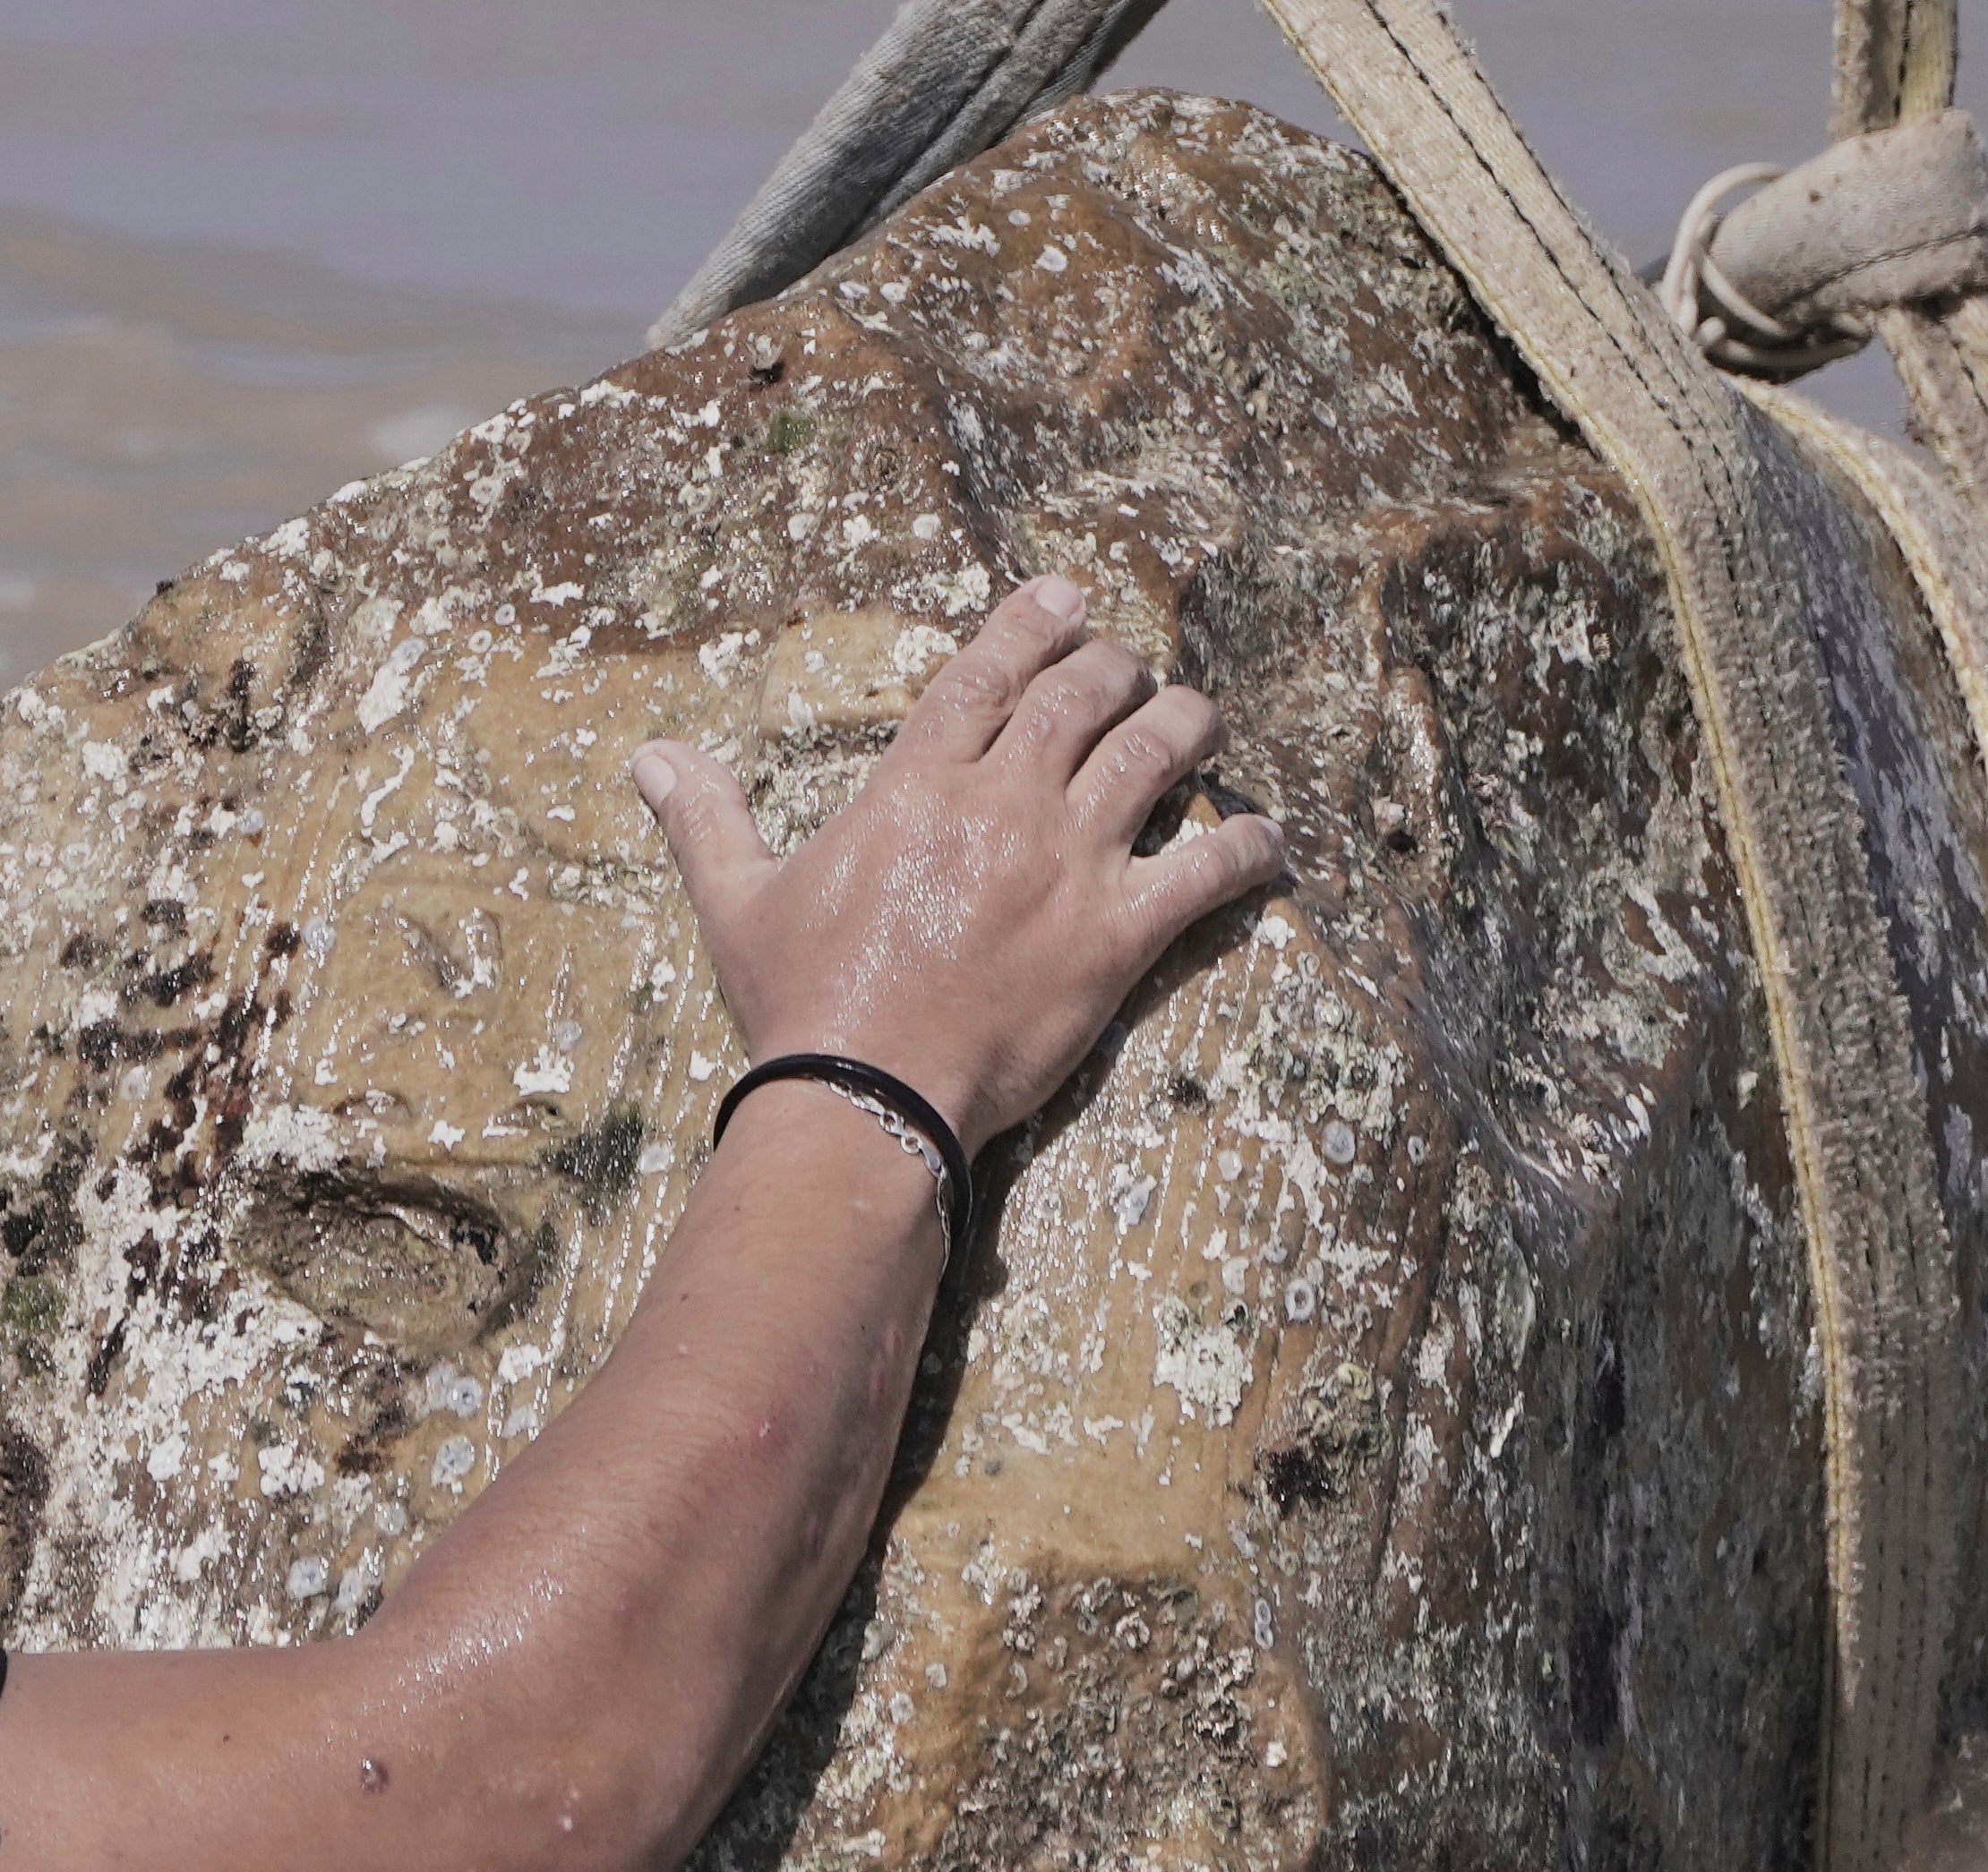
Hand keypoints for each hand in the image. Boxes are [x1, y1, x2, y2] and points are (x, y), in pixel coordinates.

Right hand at [630, 578, 1285, 1146]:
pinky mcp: (1117, 935)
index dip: (1031, 624)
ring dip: (1185, 725)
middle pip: (1082, 699)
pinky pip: (1203, 874)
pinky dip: (1246, 851)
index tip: (1067, 596)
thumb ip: (706, 818)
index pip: (985, 675)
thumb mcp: (737, 899)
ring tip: (1200, 717)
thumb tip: (648, 757)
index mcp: (917, 786)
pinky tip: (1273, 840)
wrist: (865, 1094)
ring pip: (1151, 760)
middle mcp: (1002, 807)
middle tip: (1132, 668)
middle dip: (1116, 669)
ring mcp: (1068, 866)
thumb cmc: (800, 1001)